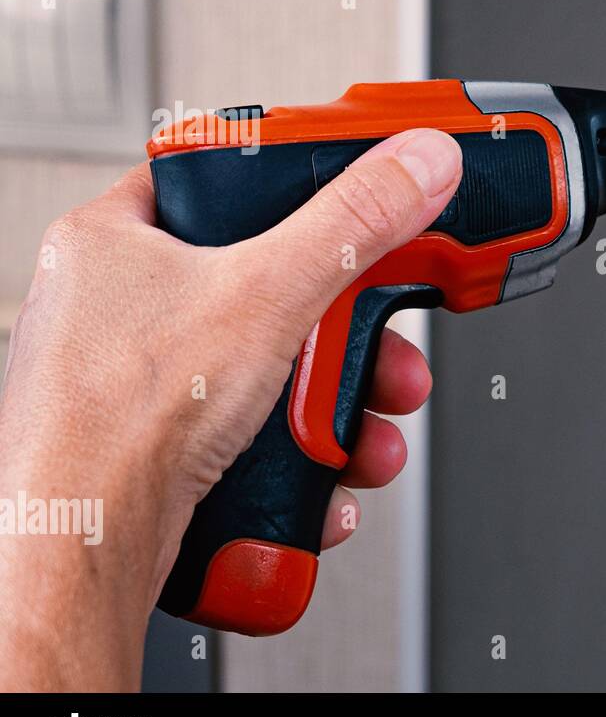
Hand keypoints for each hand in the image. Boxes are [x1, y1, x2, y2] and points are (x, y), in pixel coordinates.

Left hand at [0, 128, 460, 689]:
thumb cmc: (113, 421)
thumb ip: (355, 222)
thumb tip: (416, 163)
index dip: (297, 198)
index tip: (356, 214)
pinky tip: (324, 481)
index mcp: (118, 240)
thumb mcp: (266, 292)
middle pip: (274, 295)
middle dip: (350, 342)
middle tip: (383, 357)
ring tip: (363, 437)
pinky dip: (304, 460)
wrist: (77, 553)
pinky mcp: (167, 449)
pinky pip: (258, 436)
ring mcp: (144, 385)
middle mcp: (122, 309)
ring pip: (276, 375)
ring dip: (341, 412)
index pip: (224, 185)